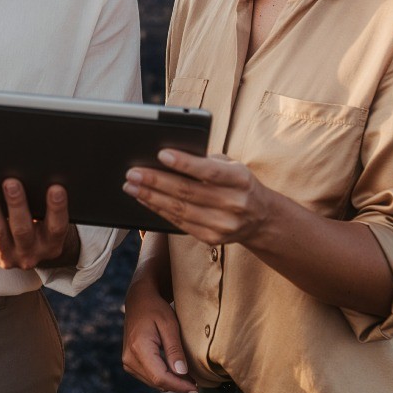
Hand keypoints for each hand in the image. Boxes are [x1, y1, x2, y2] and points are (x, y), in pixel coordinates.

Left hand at [0, 179, 78, 269]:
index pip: (57, 227)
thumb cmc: (37, 224)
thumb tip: (35, 174)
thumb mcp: (47, 220)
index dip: (57, 208)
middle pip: (23, 230)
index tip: (56, 188)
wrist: (22, 252)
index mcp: (51, 244)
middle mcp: (30, 254)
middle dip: (16, 204)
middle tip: (11, 182)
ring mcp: (7, 256)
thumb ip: (43, 204)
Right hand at [121, 276, 195, 392]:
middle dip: (177, 386)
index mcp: (139, 348)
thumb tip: (182, 373)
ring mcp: (128, 361)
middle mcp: (129, 358)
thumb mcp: (169, 325)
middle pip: (156, 382)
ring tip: (189, 379)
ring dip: (171, 383)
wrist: (139, 300)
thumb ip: (175, 349)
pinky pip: (148, 377)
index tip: (196, 388)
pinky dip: (163, 377)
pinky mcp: (130, 362)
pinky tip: (176, 373)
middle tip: (197, 384)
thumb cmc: (155, 309)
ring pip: (153, 382)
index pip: (160, 377)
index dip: (179, 386)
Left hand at [122, 149, 275, 246]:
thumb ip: (207, 162)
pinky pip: (179, 223)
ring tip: (131, 186)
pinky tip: (144, 200)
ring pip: (180, 210)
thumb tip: (168, 156)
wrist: (260, 218)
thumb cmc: (238, 184)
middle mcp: (234, 204)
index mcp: (241, 180)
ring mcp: (223, 224)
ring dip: (151, 197)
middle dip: (156, 181)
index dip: (184, 163)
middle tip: (133, 172)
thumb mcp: (232, 167)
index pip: (209, 171)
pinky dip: (159, 210)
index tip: (161, 154)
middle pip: (188, 192)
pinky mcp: (212, 238)